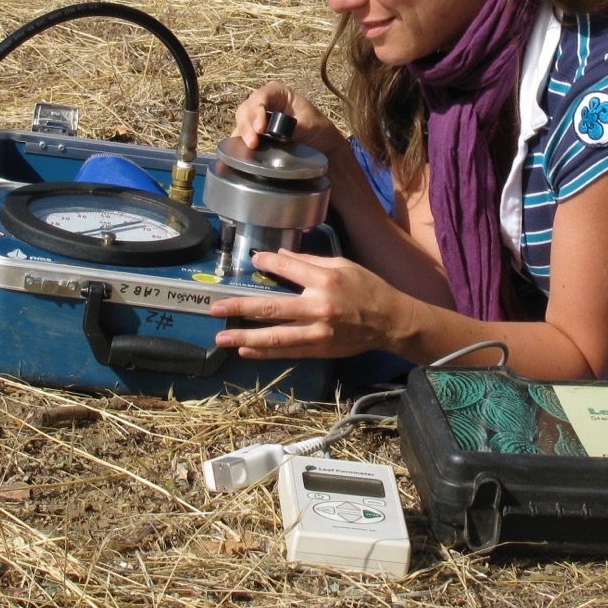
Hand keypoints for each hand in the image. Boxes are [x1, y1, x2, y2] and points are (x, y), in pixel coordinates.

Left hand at [209, 250, 411, 358]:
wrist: (391, 321)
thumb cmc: (368, 288)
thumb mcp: (344, 265)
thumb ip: (310, 261)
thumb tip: (279, 255)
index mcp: (326, 279)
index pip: (287, 268)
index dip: (266, 263)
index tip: (252, 261)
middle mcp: (319, 306)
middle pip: (272, 308)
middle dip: (240, 308)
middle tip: (216, 308)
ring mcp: (318, 331)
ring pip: (275, 336)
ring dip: (245, 336)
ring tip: (222, 337)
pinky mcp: (320, 348)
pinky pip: (287, 351)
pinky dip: (265, 352)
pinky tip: (246, 349)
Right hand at [233, 81, 345, 155]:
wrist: (321, 145)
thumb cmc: (318, 128)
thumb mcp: (310, 125)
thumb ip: (292, 126)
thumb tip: (276, 133)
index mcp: (278, 92)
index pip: (261, 96)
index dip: (257, 110)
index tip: (261, 129)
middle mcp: (264, 102)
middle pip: (246, 108)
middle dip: (247, 125)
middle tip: (252, 142)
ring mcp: (257, 117)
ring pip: (241, 121)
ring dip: (242, 134)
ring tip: (249, 148)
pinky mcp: (254, 133)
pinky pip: (241, 135)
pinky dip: (239, 143)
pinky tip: (241, 152)